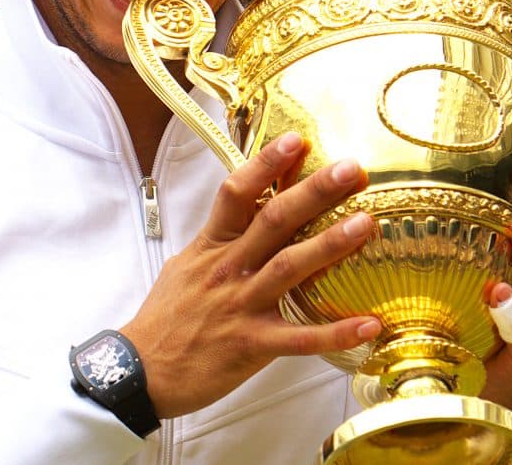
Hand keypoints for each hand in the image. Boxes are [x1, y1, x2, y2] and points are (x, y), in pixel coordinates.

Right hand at [121, 132, 381, 418]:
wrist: (142, 370)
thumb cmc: (166, 317)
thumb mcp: (186, 265)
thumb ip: (219, 240)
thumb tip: (247, 212)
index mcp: (211, 246)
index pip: (236, 193)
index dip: (265, 164)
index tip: (295, 140)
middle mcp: (228, 269)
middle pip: (274, 220)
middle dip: (314, 191)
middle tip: (351, 170)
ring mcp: (241, 305)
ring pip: (290, 267)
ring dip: (330, 244)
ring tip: (366, 224)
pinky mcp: (252, 345)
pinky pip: (301, 338)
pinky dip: (336, 332)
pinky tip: (370, 324)